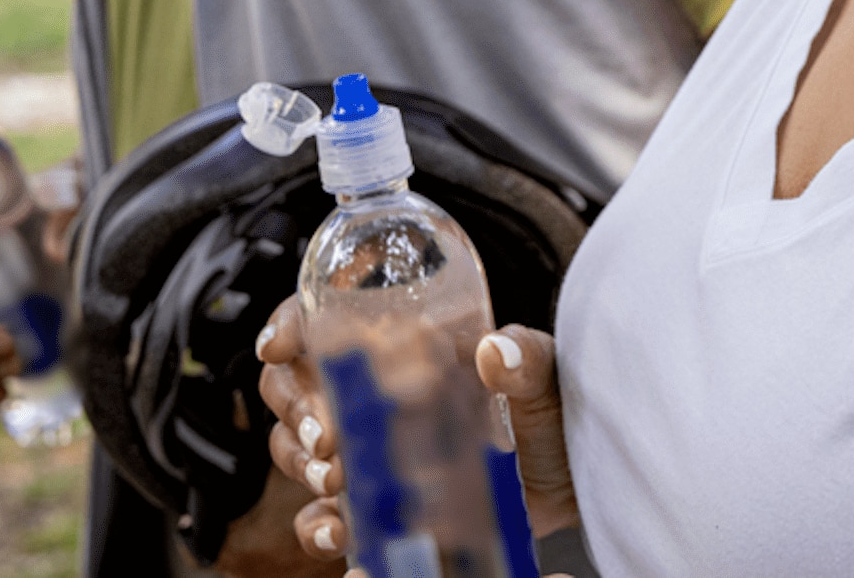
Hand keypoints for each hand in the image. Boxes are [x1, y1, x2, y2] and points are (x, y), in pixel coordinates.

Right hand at [253, 297, 581, 564]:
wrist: (575, 475)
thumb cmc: (553, 408)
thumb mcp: (546, 373)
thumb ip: (528, 357)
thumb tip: (496, 352)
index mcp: (402, 342)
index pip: (325, 317)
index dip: (290, 324)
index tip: (278, 347)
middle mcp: (372, 391)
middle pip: (294, 387)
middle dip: (295, 409)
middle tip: (325, 435)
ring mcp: (369, 448)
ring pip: (295, 449)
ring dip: (302, 465)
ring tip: (337, 478)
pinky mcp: (378, 501)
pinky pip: (323, 515)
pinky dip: (318, 528)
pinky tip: (339, 536)